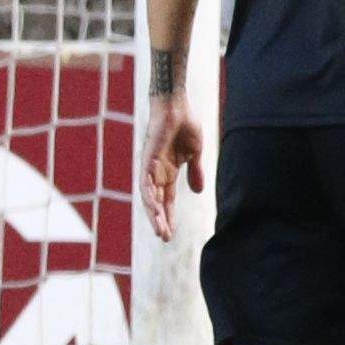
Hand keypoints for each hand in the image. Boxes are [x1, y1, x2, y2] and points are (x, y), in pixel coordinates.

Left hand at [140, 93, 206, 242]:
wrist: (177, 106)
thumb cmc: (185, 124)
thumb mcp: (195, 153)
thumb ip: (195, 172)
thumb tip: (199, 192)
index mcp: (169, 172)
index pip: (167, 200)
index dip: (169, 216)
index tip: (171, 233)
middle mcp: (157, 173)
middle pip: (157, 203)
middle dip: (160, 221)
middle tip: (164, 238)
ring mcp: (151, 167)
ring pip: (149, 197)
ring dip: (154, 214)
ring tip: (160, 231)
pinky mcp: (147, 160)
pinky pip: (145, 183)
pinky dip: (149, 197)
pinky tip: (154, 211)